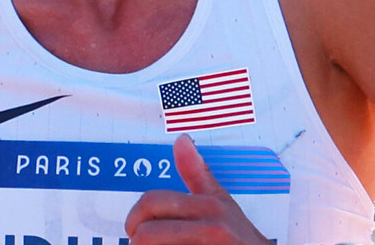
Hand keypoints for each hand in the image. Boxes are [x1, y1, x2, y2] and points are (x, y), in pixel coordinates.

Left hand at [124, 135, 270, 244]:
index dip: (134, 218)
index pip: (151, 203)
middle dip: (137, 241)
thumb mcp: (222, 202)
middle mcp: (213, 227)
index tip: (134, 230)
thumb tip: (182, 139)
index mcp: (209, 204)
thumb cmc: (239, 238)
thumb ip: (197, 173)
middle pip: (146, 233)